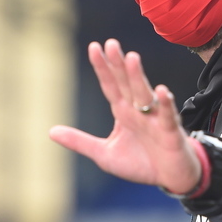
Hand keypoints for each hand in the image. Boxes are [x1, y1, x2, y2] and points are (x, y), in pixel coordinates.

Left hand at [49, 38, 200, 193]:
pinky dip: (166, 105)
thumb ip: (80, 142)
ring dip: (138, 77)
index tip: (94, 47)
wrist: (170, 178)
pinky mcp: (170, 133)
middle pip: (126, 83)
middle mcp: (139, 111)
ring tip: (131, 58)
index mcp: (123, 112)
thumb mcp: (105, 154)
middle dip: (119, 64)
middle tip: (112, 43)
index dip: (103, 68)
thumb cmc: (141, 162)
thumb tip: (50, 131)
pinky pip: (168, 116)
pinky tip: (161, 92)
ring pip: (145, 95)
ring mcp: (155, 119)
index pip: (110, 85)